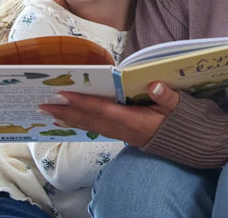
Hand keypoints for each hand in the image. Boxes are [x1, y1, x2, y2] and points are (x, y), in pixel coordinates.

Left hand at [38, 81, 179, 147]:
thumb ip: (167, 97)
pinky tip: (69, 121)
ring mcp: (120, 134)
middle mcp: (122, 129)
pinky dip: (80, 124)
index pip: (103, 110)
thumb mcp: (178, 107)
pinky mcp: (120, 135)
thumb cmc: (179, 121)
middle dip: (66, 111)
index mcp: (133, 120)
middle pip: (90, 120)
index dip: (82, 102)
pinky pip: (95, 129)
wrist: (184, 143)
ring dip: (69, 119)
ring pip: (90, 126)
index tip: (63, 94)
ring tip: (50, 113)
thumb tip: (155, 85)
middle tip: (43, 104)